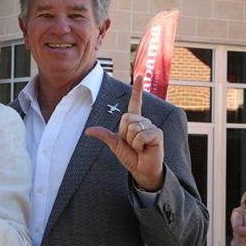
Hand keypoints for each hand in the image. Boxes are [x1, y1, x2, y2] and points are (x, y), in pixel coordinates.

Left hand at [85, 76, 164, 190]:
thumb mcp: (114, 144)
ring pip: (133, 127)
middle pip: (126, 118)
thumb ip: (104, 135)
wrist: (142, 169)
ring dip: (132, 141)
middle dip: (125, 134)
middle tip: (132, 144)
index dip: (137, 89)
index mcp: (134, 121)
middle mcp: (143, 121)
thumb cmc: (130, 156)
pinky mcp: (157, 134)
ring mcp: (151, 126)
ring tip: (139, 147)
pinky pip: (141, 135)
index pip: (135, 102)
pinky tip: (145, 149)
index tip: (139, 75)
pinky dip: (139, 145)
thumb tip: (87, 131)